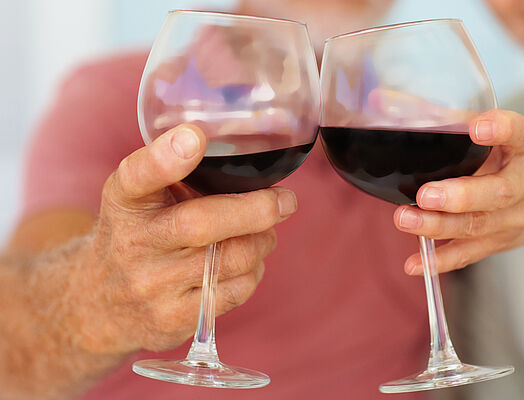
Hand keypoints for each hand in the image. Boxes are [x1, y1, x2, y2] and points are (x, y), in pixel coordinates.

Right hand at [77, 124, 296, 354]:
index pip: (138, 177)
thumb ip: (180, 175)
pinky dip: (254, 271)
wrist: (102, 303)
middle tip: (286, 201)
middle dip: (257, 210)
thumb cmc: (139, 235)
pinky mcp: (173, 319)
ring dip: (262, 241)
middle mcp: (133, 244)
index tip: (195, 137)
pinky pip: (236, 291)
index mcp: (124, 201)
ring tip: (264, 232)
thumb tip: (253, 161)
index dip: (165, 157)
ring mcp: (151, 286)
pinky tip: (247, 263)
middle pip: (202, 224)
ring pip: (232, 259)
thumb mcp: (141, 198)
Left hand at [393, 109, 523, 273]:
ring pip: (477, 226)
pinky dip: (440, 262)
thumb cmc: (513, 158)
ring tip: (405, 219)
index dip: (501, 130)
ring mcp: (513, 219)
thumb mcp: (493, 132)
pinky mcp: (498, 242)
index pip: (520, 135)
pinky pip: (468, 254)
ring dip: (439, 226)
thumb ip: (443, 117)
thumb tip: (379, 102)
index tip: (478, 127)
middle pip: (495, 194)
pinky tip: (413, 264)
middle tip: (426, 194)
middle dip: (460, 196)